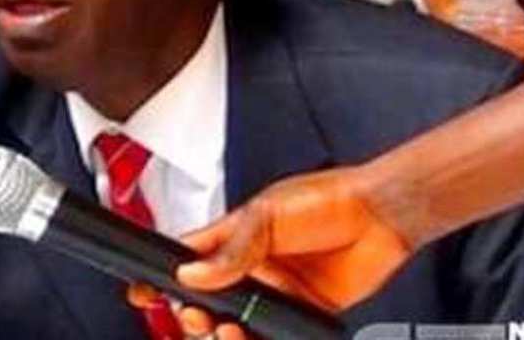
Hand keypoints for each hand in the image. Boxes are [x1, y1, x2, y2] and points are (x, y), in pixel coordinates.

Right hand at [127, 166, 412, 338]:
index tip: (144, 292)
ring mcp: (276, 292)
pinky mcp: (302, 313)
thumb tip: (193, 274)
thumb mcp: (267, 214)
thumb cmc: (327, 198)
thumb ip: (231, 249)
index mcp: (234, 237)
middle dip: (192, 314)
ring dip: (221, 333)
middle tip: (194, 315)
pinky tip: (249, 337)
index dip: (164, 276)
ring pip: (235, 325)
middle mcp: (251, 267)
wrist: (379, 215)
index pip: (188, 259)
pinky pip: (272, 336)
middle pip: (206, 301)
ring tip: (224, 330)